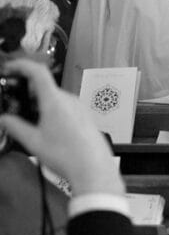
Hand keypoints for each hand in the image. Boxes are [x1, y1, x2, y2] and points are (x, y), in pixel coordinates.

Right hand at [0, 56, 123, 196]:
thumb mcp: (34, 142)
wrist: (94, 168)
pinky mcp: (85, 116)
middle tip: (15, 104)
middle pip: (45, 87)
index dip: (22, 65)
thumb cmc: (65, 155)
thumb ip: (15, 127)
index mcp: (55, 100)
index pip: (38, 71)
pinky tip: (47, 129)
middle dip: (28, 92)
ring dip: (40, 103)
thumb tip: (4, 119)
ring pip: (55, 98)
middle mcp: (69, 99)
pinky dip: (52, 110)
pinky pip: (65, 106)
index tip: (10, 68)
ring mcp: (79, 107)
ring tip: (30, 121)